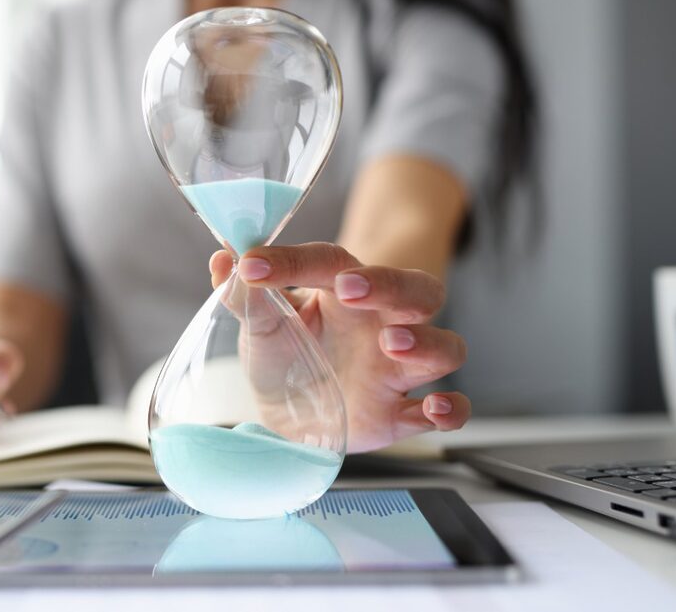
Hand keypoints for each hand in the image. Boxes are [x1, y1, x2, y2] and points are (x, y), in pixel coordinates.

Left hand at [210, 243, 468, 452]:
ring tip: (393, 345)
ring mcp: (397, 370)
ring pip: (444, 346)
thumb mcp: (259, 325)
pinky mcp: (403, 414)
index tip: (252, 265)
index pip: (328, 263)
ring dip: (426, 342)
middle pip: (415, 291)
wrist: (290, 416)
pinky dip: (453, 409)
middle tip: (351, 289)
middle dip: (391, 285)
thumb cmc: (283, 354)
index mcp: (341, 292)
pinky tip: (436, 408)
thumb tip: (222, 259)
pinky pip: (448, 409)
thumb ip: (243, 295)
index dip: (293, 261)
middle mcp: (380, 324)